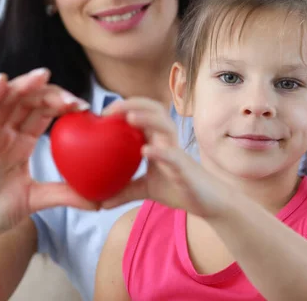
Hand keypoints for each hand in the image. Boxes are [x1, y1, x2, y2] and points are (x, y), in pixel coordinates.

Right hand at [0, 68, 97, 252]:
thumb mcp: (36, 199)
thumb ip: (65, 195)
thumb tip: (100, 202)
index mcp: (21, 141)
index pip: (43, 112)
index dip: (62, 104)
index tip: (84, 107)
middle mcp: (3, 132)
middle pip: (26, 101)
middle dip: (49, 94)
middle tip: (71, 98)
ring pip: (3, 101)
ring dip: (23, 86)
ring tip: (42, 76)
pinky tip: (2, 83)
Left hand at [100, 98, 227, 218]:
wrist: (207, 202)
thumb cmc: (178, 188)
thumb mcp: (145, 189)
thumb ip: (124, 192)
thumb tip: (99, 203)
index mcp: (157, 139)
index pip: (142, 112)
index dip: (124, 106)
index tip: (102, 113)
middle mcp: (167, 140)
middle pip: (154, 110)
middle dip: (133, 103)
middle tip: (110, 110)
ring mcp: (177, 152)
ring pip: (166, 126)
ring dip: (147, 118)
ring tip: (129, 117)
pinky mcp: (185, 168)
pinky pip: (173, 156)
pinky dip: (160, 151)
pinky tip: (146, 150)